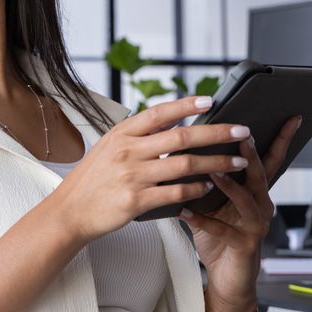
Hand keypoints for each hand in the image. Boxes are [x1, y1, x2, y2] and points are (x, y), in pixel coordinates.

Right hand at [52, 96, 248, 243]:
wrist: (69, 211)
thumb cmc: (91, 179)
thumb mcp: (108, 147)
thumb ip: (138, 135)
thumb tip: (171, 121)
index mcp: (122, 133)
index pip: (160, 112)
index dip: (187, 105)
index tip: (211, 100)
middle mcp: (128, 151)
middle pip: (182, 137)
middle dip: (217, 133)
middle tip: (241, 131)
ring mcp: (132, 176)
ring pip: (185, 165)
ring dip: (216, 163)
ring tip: (237, 162)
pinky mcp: (137, 201)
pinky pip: (176, 192)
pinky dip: (196, 189)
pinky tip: (208, 187)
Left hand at [178, 115, 301, 311]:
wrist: (228, 278)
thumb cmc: (220, 237)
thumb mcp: (214, 203)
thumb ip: (208, 178)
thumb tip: (186, 148)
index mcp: (256, 192)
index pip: (271, 160)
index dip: (281, 138)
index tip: (290, 117)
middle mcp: (262, 205)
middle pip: (261, 174)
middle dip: (252, 153)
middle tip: (243, 134)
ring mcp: (256, 226)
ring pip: (246, 200)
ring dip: (229, 183)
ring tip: (212, 168)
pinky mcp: (244, 246)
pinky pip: (222, 230)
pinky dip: (201, 220)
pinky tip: (183, 212)